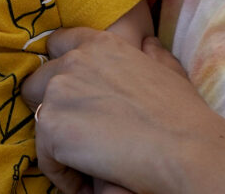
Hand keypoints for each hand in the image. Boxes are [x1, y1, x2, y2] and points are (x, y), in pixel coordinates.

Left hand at [22, 28, 210, 193]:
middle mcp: (73, 61)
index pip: (57, 44)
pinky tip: (88, 183)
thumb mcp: (167, 69)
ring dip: (57, 140)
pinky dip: (63, 173)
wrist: (187, 150)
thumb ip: (150, 53)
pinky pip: (44, 156)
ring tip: (86, 163)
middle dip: (52, 106)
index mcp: (99, 44)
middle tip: (78, 134)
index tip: (72, 96)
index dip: (59, 69)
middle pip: (38, 81)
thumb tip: (146, 43)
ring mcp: (58, 91)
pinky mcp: (51, 126)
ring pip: (37, 117)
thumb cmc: (184, 115)